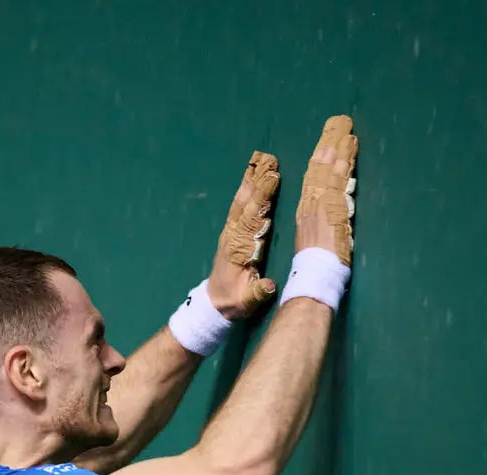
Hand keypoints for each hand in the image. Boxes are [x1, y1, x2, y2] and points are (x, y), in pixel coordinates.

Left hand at [205, 151, 280, 319]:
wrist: (213, 304)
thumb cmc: (233, 302)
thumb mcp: (246, 301)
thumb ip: (257, 292)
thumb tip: (269, 285)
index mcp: (239, 247)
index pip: (252, 216)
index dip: (262, 197)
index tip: (273, 178)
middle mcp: (233, 234)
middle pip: (246, 201)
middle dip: (257, 179)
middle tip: (269, 158)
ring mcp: (231, 231)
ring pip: (242, 199)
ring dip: (251, 179)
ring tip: (261, 159)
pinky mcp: (232, 231)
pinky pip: (240, 205)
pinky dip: (247, 188)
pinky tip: (253, 176)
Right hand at [295, 116, 358, 264]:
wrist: (314, 274)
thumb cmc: (315, 266)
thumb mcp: (317, 242)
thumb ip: (326, 225)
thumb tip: (336, 217)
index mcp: (305, 209)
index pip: (313, 178)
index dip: (321, 158)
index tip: (328, 142)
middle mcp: (310, 201)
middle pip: (319, 167)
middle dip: (329, 143)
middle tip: (339, 123)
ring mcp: (320, 201)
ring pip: (328, 167)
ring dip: (338, 145)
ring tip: (345, 127)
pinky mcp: (331, 204)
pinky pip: (338, 176)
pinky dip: (343, 158)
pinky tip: (350, 145)